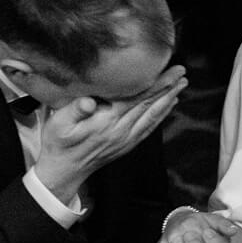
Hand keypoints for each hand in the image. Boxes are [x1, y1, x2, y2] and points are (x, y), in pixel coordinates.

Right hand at [37, 66, 187, 200]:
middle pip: (150, 105)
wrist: (63, 171)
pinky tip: (168, 106)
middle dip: (168, 87)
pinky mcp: (127, 145)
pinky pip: (149, 127)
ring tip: (181, 85)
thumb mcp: (59, 123)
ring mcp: (126, 139)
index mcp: (107, 121)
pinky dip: (161, 115)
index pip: (138, 98)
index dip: (156, 84)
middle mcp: (121, 130)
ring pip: (153, 116)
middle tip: (182, 72)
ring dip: (169, 99)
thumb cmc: (59, 143)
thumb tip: (88, 101)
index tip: (171, 71)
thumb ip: (75, 110)